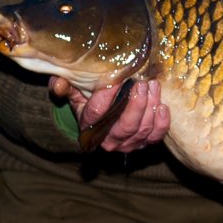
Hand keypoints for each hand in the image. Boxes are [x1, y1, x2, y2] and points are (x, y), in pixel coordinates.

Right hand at [50, 77, 169, 152]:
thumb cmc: (87, 97)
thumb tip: (59, 84)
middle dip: (136, 104)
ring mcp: (127, 143)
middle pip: (126, 126)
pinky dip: (162, 123)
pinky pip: (155, 137)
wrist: (102, 114)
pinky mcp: (143, 142)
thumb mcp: (73, 90)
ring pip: (142, 130)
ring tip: (153, 86)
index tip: (117, 78)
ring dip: (150, 107)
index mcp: (89, 126)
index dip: (106, 95)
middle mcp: (108, 140)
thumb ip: (63, 85)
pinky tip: (163, 105)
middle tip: (141, 83)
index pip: (97, 113)